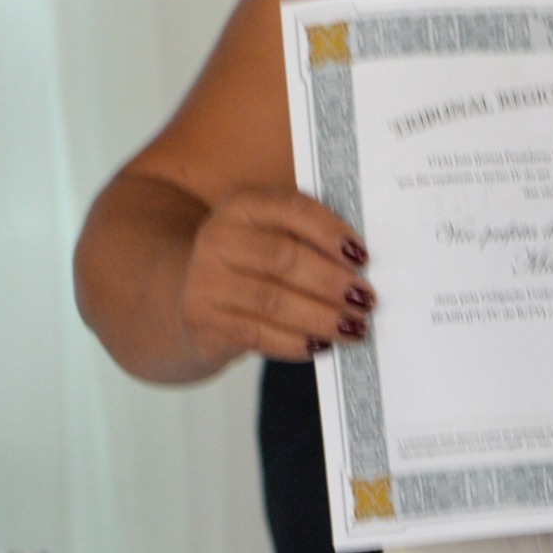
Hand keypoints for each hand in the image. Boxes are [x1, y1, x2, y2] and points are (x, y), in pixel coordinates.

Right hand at [179, 190, 371, 363]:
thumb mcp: (265, 237)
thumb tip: (360, 265)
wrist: (187, 302)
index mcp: (241, 206)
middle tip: (365, 300)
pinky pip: (258, 334)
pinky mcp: (205, 323)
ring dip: (321, 317)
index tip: (362, 256)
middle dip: (331, 282)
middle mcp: (219, 238)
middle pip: (283, 258)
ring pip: (272, 301)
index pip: (292, 210)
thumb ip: (305, 240)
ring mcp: (207, 282)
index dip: (330, 233)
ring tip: (353, 328)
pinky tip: (321, 345)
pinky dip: (295, 342)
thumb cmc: (247, 268)